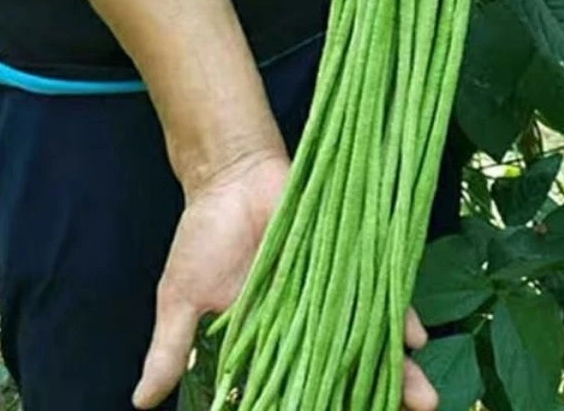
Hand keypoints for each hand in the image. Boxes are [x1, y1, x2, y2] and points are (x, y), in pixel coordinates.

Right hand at [131, 150, 439, 409]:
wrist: (232, 175)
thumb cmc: (205, 235)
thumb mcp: (181, 294)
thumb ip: (171, 346)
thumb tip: (139, 402)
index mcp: (267, 341)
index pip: (296, 393)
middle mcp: (306, 323)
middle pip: (343, 372)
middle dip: (375, 400)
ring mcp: (330, 292)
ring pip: (367, 338)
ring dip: (398, 369)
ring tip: (424, 397)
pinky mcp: (346, 259)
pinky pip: (377, 288)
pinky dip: (399, 312)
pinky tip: (415, 337)